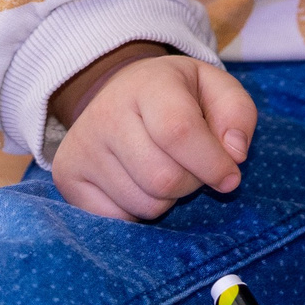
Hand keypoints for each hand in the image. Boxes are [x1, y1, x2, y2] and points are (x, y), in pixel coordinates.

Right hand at [48, 49, 256, 221]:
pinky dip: (139, 211)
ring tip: (163, 169)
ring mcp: (82, 147)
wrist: (120, 91)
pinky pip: (118, 220)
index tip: (230, 177)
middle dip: (191, 183)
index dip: (212, 162)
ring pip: (144, 205)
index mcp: (149, 84)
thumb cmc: (177, 95)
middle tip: (191, 166)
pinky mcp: (67, 176)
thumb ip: (237, 115)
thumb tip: (235, 155)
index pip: (179, 132)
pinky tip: (138, 183)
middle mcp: (107, 113)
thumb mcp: (215, 87)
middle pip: (163, 178)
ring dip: (167, 199)